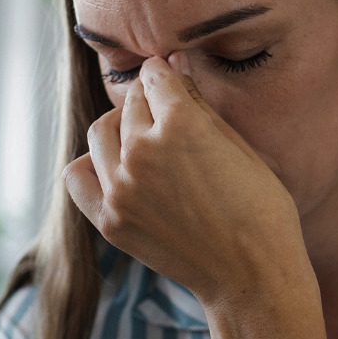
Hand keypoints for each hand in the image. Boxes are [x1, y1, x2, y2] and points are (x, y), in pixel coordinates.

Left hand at [64, 55, 311, 306]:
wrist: (250, 274)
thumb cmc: (259, 208)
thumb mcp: (238, 145)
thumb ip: (198, 103)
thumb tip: (172, 64)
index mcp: (181, 124)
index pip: (155, 76)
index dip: (167, 75)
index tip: (171, 80)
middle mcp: (142, 151)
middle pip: (131, 104)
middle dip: (149, 102)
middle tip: (168, 117)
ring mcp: (121, 188)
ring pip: (101, 132)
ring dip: (121, 128)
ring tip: (144, 142)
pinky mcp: (109, 219)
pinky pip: (78, 175)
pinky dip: (92, 165)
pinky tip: (115, 169)